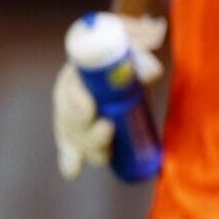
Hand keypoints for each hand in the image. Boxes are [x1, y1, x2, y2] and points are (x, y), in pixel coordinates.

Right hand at [52, 14, 164, 180]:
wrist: (126, 60)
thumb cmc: (127, 50)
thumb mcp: (133, 45)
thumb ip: (141, 54)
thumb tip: (149, 73)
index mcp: (76, 73)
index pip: (69, 90)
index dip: (77, 102)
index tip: (91, 109)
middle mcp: (70, 96)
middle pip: (69, 119)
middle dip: (86, 130)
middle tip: (108, 128)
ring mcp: (74, 116)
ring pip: (73, 136)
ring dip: (89, 146)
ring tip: (107, 151)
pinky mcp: (82, 132)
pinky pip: (71, 148)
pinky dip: (70, 161)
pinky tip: (72, 173)